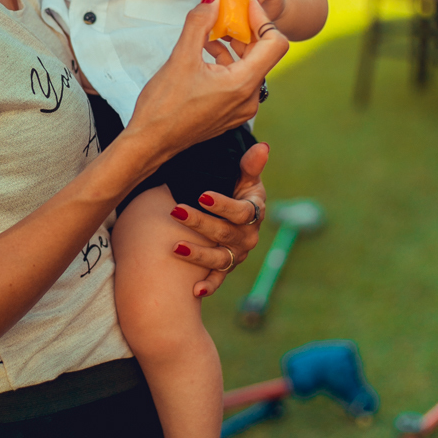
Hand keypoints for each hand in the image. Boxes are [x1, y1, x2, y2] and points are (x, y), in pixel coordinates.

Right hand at [127, 0, 287, 169]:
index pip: (275, 43)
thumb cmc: (163, 106)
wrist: (150, 142)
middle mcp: (249, 99)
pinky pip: (239, 81)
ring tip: (209, 34)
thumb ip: (199, 23)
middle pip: (262, 54)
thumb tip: (213, 0)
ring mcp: (241, 108)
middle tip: (225, 13)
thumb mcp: (180, 58)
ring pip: (249, 67)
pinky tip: (205, 54)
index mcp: (242, 84)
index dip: (263, 19)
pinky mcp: (231, 113)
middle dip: (245, 30)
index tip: (245, 6)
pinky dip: (227, 63)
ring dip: (233, 46)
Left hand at [170, 142, 268, 296]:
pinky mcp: (225, 267)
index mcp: (254, 213)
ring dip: (198, 255)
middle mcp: (247, 237)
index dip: (223, 205)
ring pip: (218, 258)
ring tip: (176, 246)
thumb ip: (251, 164)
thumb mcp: (246, 176)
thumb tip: (262, 146)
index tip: (202, 195)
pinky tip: (194, 291)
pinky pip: (218, 279)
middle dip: (200, 223)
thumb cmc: (238, 189)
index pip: (241, 212)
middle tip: (176, 210)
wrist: (236, 212)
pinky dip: (208, 286)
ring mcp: (236, 254)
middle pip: (224, 234)